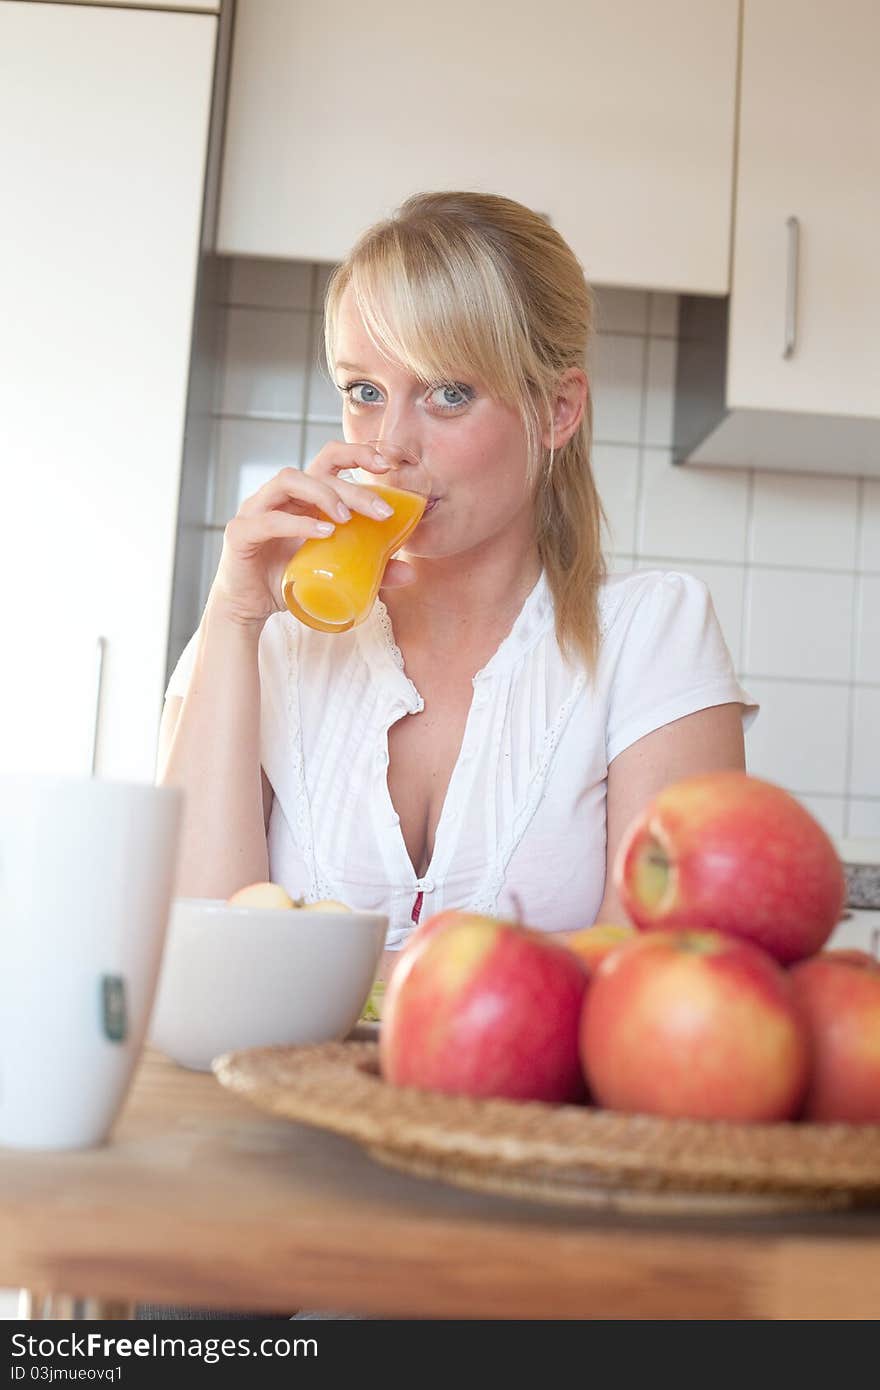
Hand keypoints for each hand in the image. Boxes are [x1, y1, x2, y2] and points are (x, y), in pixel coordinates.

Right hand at [207, 442, 416, 628]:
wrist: (249, 608)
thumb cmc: (290, 581)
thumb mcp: (337, 574)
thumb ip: (370, 570)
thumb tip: (410, 573)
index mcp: (304, 497)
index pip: (330, 460)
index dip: (357, 453)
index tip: (388, 465)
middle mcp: (280, 496)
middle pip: (317, 471)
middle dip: (353, 487)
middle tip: (382, 512)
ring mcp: (257, 510)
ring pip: (289, 480)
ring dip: (323, 494)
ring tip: (347, 519)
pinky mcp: (241, 533)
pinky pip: (270, 519)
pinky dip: (299, 524)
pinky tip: (324, 533)